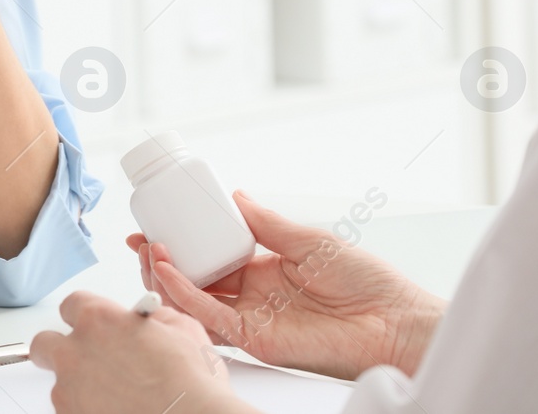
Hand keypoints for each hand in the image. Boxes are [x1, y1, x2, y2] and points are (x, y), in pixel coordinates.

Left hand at [29, 291, 255, 413]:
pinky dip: (87, 409)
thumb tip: (147, 321)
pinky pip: (71, 410)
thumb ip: (154, 318)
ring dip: (80, 385)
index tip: (95, 327)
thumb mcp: (182, 329)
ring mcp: (69, 390)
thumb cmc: (189, 383)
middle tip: (84, 360)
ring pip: (61, 382)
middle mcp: (75, 352)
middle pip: (46, 343)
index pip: (72, 305)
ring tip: (115, 395)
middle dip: (59, 349)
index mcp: (98, 320)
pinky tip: (116, 409)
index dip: (85, 316)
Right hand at [126, 191, 445, 380]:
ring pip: (195, 302)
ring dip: (167, 278)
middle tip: (141, 241)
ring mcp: (253, 318)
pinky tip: (172, 274)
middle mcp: (254, 296)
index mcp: (267, 270)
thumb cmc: (369, 284)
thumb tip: (236, 196)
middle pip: (196, 280)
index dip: (183, 243)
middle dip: (162, 261)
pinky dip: (187, 297)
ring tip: (149, 252)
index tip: (157, 226)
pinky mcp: (256, 339)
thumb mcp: (311, 239)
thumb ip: (269, 224)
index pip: (213, 256)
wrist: (396, 321)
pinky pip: (212, 319)